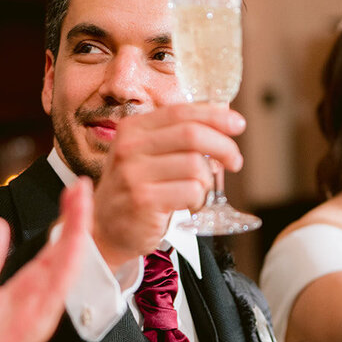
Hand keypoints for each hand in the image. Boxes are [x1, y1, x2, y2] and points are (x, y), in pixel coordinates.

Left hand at [0, 178, 92, 341]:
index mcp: (27, 286)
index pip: (53, 245)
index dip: (65, 217)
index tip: (74, 187)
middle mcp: (40, 297)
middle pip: (66, 251)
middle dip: (77, 218)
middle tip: (83, 184)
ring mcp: (41, 312)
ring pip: (65, 267)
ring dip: (76, 236)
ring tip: (82, 204)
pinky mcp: (35, 329)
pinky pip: (54, 295)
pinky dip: (64, 271)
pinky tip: (71, 249)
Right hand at [92, 104, 243, 268]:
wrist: (103, 230)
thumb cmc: (133, 190)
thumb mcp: (145, 154)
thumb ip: (175, 137)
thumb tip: (222, 123)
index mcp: (132, 129)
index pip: (181, 112)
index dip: (216, 116)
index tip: (238, 125)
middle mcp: (129, 147)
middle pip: (192, 135)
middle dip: (223, 146)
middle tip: (235, 161)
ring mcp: (134, 174)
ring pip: (195, 166)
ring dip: (207, 181)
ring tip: (198, 191)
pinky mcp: (144, 201)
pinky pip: (191, 191)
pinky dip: (199, 199)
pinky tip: (188, 205)